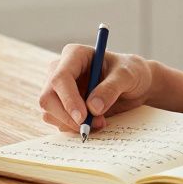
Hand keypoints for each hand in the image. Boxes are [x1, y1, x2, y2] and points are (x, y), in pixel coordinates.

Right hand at [38, 45, 153, 133]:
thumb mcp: (127, 76)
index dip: (68, 99)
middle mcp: (61, 70)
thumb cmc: (131, 72)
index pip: (60, 78)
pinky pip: (58, 122)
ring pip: (49, 113)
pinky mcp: (62, 106)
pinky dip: (74, 128)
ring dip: (72, 124)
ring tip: (100, 122)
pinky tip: (94, 123)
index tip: (83, 117)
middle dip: (67, 117)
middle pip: (48, 98)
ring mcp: (59, 90)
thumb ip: (111, 88)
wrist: (135, 86)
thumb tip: (93, 107)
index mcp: (74, 55)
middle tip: (90, 127)